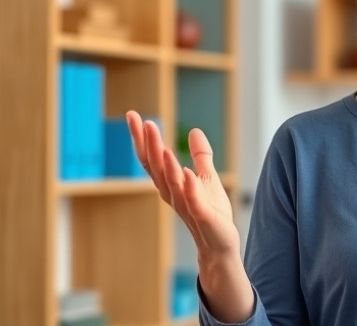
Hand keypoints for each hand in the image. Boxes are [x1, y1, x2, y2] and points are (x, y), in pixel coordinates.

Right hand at [126, 111, 240, 258]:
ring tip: (162, 145)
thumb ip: (200, 156)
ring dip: (167, 165)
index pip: (152, 158)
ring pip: (172, 183)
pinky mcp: (203, 216)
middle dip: (150, 145)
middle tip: (144, 122)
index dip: (142, 138)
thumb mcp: (206, 177)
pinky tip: (187, 173)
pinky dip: (189, 187)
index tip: (132, 116)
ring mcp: (186, 205)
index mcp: (171, 183)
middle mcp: (173, 194)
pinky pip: (193, 201)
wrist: (219, 244)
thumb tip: (195, 131)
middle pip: (156, 167)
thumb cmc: (211, 212)